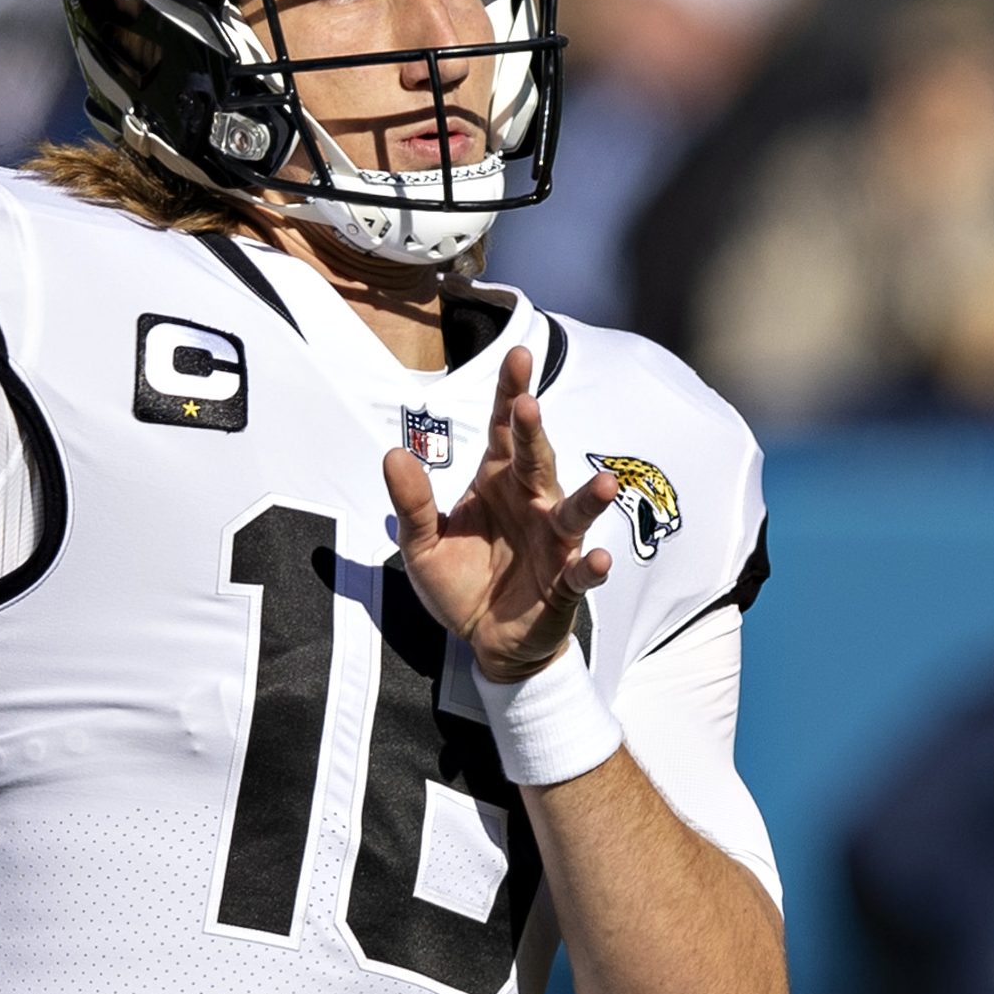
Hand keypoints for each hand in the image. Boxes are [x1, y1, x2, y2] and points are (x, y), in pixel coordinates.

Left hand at [383, 346, 617, 681]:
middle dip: (535, 433)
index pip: (504, 432)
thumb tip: (392, 454)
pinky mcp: (565, 583)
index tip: (518, 354)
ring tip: (602, 484)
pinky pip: (581, 573)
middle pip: (536, 460)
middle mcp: (531, 503)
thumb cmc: (459, 580)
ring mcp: (554, 542)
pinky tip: (596, 560)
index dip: (510, 394)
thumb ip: (411, 502)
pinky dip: (590, 567)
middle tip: (529, 404)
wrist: (485, 639)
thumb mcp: (421, 543)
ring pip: (573, 512)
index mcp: (496, 483)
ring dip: (588, 498)